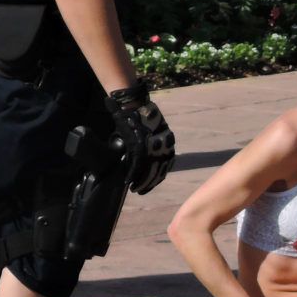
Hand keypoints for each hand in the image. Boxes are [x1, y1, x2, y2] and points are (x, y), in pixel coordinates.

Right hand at [105, 80, 175, 194]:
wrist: (136, 105)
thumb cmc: (141, 117)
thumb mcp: (150, 132)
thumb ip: (150, 145)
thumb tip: (147, 156)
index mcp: (168, 144)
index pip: (164, 166)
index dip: (157, 177)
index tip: (151, 185)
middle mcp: (162, 148)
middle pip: (157, 171)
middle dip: (149, 183)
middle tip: (142, 191)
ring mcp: (151, 148)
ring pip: (148, 171)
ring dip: (141, 183)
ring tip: (136, 189)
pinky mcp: (139, 147)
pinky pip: (136, 165)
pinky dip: (132, 175)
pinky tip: (128, 182)